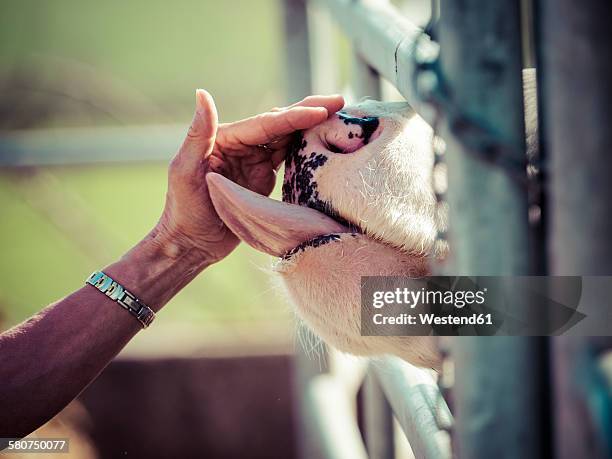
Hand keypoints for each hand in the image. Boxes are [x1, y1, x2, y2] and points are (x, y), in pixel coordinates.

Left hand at [154, 89, 344, 262]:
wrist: (193, 243)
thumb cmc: (183, 209)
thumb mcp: (185, 170)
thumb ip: (198, 133)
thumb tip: (202, 92)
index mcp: (226, 137)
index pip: (266, 124)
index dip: (294, 116)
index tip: (322, 110)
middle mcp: (242, 144)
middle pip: (281, 124)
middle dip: (310, 112)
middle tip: (340, 102)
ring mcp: (255, 161)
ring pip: (288, 138)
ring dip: (312, 127)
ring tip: (341, 117)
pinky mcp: (263, 177)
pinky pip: (289, 158)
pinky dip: (307, 149)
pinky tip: (326, 142)